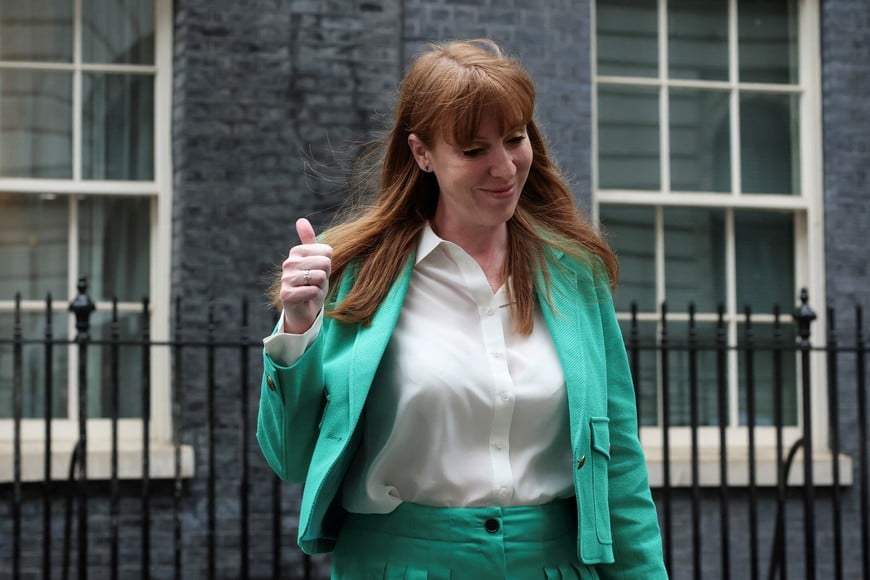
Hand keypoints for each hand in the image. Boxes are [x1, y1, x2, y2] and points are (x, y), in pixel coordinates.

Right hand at [279, 218, 332, 333]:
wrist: (303, 309)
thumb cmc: (311, 283)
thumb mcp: (315, 260)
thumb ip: (309, 241)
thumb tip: (300, 220)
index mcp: (296, 251)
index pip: (327, 251)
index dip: (328, 265)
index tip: (318, 272)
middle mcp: (288, 262)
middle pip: (325, 263)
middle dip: (325, 276)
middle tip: (316, 283)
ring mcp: (286, 278)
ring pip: (319, 276)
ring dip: (320, 287)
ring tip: (311, 289)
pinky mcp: (286, 294)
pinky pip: (313, 291)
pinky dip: (315, 297)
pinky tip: (307, 299)